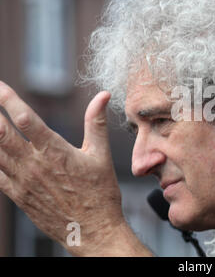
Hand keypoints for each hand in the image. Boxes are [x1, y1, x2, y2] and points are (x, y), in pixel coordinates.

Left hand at [0, 81, 140, 255]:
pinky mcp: (18, 195)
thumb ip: (96, 122)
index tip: (0, 86)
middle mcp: (34, 165)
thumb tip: (103, 95)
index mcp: (55, 152)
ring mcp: (23, 182)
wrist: (92, 231)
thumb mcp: (101, 155)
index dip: (8, 100)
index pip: (25, 119)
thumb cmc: (100, 193)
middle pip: (0, 134)